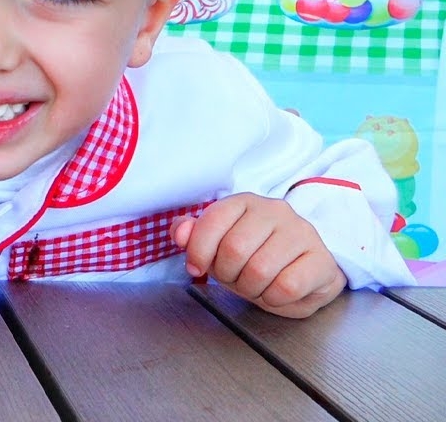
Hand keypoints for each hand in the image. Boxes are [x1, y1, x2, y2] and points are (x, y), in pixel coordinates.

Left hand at [171, 192, 347, 318]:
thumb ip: (193, 235)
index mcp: (244, 202)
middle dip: (228, 275)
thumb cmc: (255, 256)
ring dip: (251, 289)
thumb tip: (180, 234)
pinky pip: (286, 287)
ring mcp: (301, 232)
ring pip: (260, 270)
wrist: (302, 271)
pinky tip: (276, 292)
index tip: (197, 267)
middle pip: (235, 249)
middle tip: (236, 279)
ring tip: (257, 285)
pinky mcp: (322, 259)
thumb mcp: (218, 244)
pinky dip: (273, 299)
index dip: (198, 252)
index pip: (212, 221)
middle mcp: (274, 210)